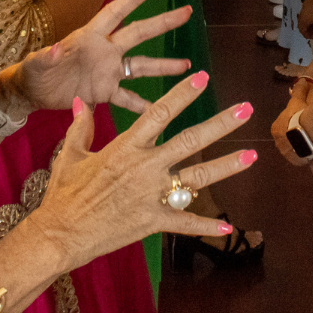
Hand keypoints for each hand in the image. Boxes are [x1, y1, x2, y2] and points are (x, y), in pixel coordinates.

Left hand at [6, 0, 193, 114]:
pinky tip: (160, 109)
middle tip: (186, 12)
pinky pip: (127, 99)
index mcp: (89, 36)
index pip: (115, 13)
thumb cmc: (34, 70)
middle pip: (138, 33)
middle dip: (161, 23)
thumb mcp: (36, 62)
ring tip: (187, 66)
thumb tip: (57, 49)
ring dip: (163, 66)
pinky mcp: (104, 92)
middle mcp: (104, 50)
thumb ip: (47, 55)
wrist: (33, 92)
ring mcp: (107, 71)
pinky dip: (143, 105)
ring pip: (141, 66)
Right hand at [25, 72, 257, 273]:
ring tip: (252, 155)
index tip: (203, 77)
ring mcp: (151, 196)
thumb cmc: (63, 193)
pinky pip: (184, 223)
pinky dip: (206, 226)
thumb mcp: (70, 154)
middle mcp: (144, 168)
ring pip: (197, 179)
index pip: (160, 113)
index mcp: (126, 147)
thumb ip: (81, 125)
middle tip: (246, 109)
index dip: (183, 94)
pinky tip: (228, 226)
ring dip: (226, 167)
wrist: (60, 234)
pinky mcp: (152, 223)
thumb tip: (81, 100)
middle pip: (190, 141)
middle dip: (220, 124)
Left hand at [271, 84, 312, 166]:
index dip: (293, 121)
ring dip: (302, 144)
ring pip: (295, 148)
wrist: (307, 133)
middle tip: (308, 131)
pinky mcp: (297, 161)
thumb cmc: (300, 114)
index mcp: (276, 128)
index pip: (283, 124)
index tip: (302, 119)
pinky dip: (307, 153)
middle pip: (288, 137)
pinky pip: (302, 157)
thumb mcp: (298, 100)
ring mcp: (287, 153)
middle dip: (296, 134)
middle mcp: (278, 142)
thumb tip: (302, 80)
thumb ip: (299, 91)